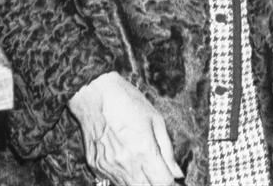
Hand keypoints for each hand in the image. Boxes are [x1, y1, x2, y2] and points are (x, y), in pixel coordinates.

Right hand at [68, 72, 182, 185]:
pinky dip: (123, 177)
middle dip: (155, 183)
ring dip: (140, 182)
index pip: (162, 182)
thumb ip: (167, 150)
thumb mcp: (156, 120)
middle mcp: (126, 163)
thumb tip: (177, 173)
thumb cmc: (128, 102)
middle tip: (159, 174)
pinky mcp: (95, 167)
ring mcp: (109, 167)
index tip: (172, 177)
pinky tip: (127, 163)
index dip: (170, 181)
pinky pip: (112, 181)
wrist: (95, 95)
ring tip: (143, 166)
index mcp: (144, 150)